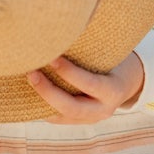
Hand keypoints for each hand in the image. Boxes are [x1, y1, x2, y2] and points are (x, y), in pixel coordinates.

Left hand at [26, 51, 144, 122]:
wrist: (127, 83)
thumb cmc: (115, 60)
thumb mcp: (111, 55)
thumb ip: (91, 50)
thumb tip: (63, 31)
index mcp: (113, 91)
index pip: (90, 84)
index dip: (69, 72)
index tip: (52, 57)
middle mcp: (103, 110)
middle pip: (71, 107)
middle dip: (48, 92)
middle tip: (31, 73)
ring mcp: (91, 119)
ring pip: (61, 116)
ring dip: (41, 99)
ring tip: (27, 81)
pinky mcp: (80, 122)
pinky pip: (58, 118)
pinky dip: (43, 106)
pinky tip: (29, 93)